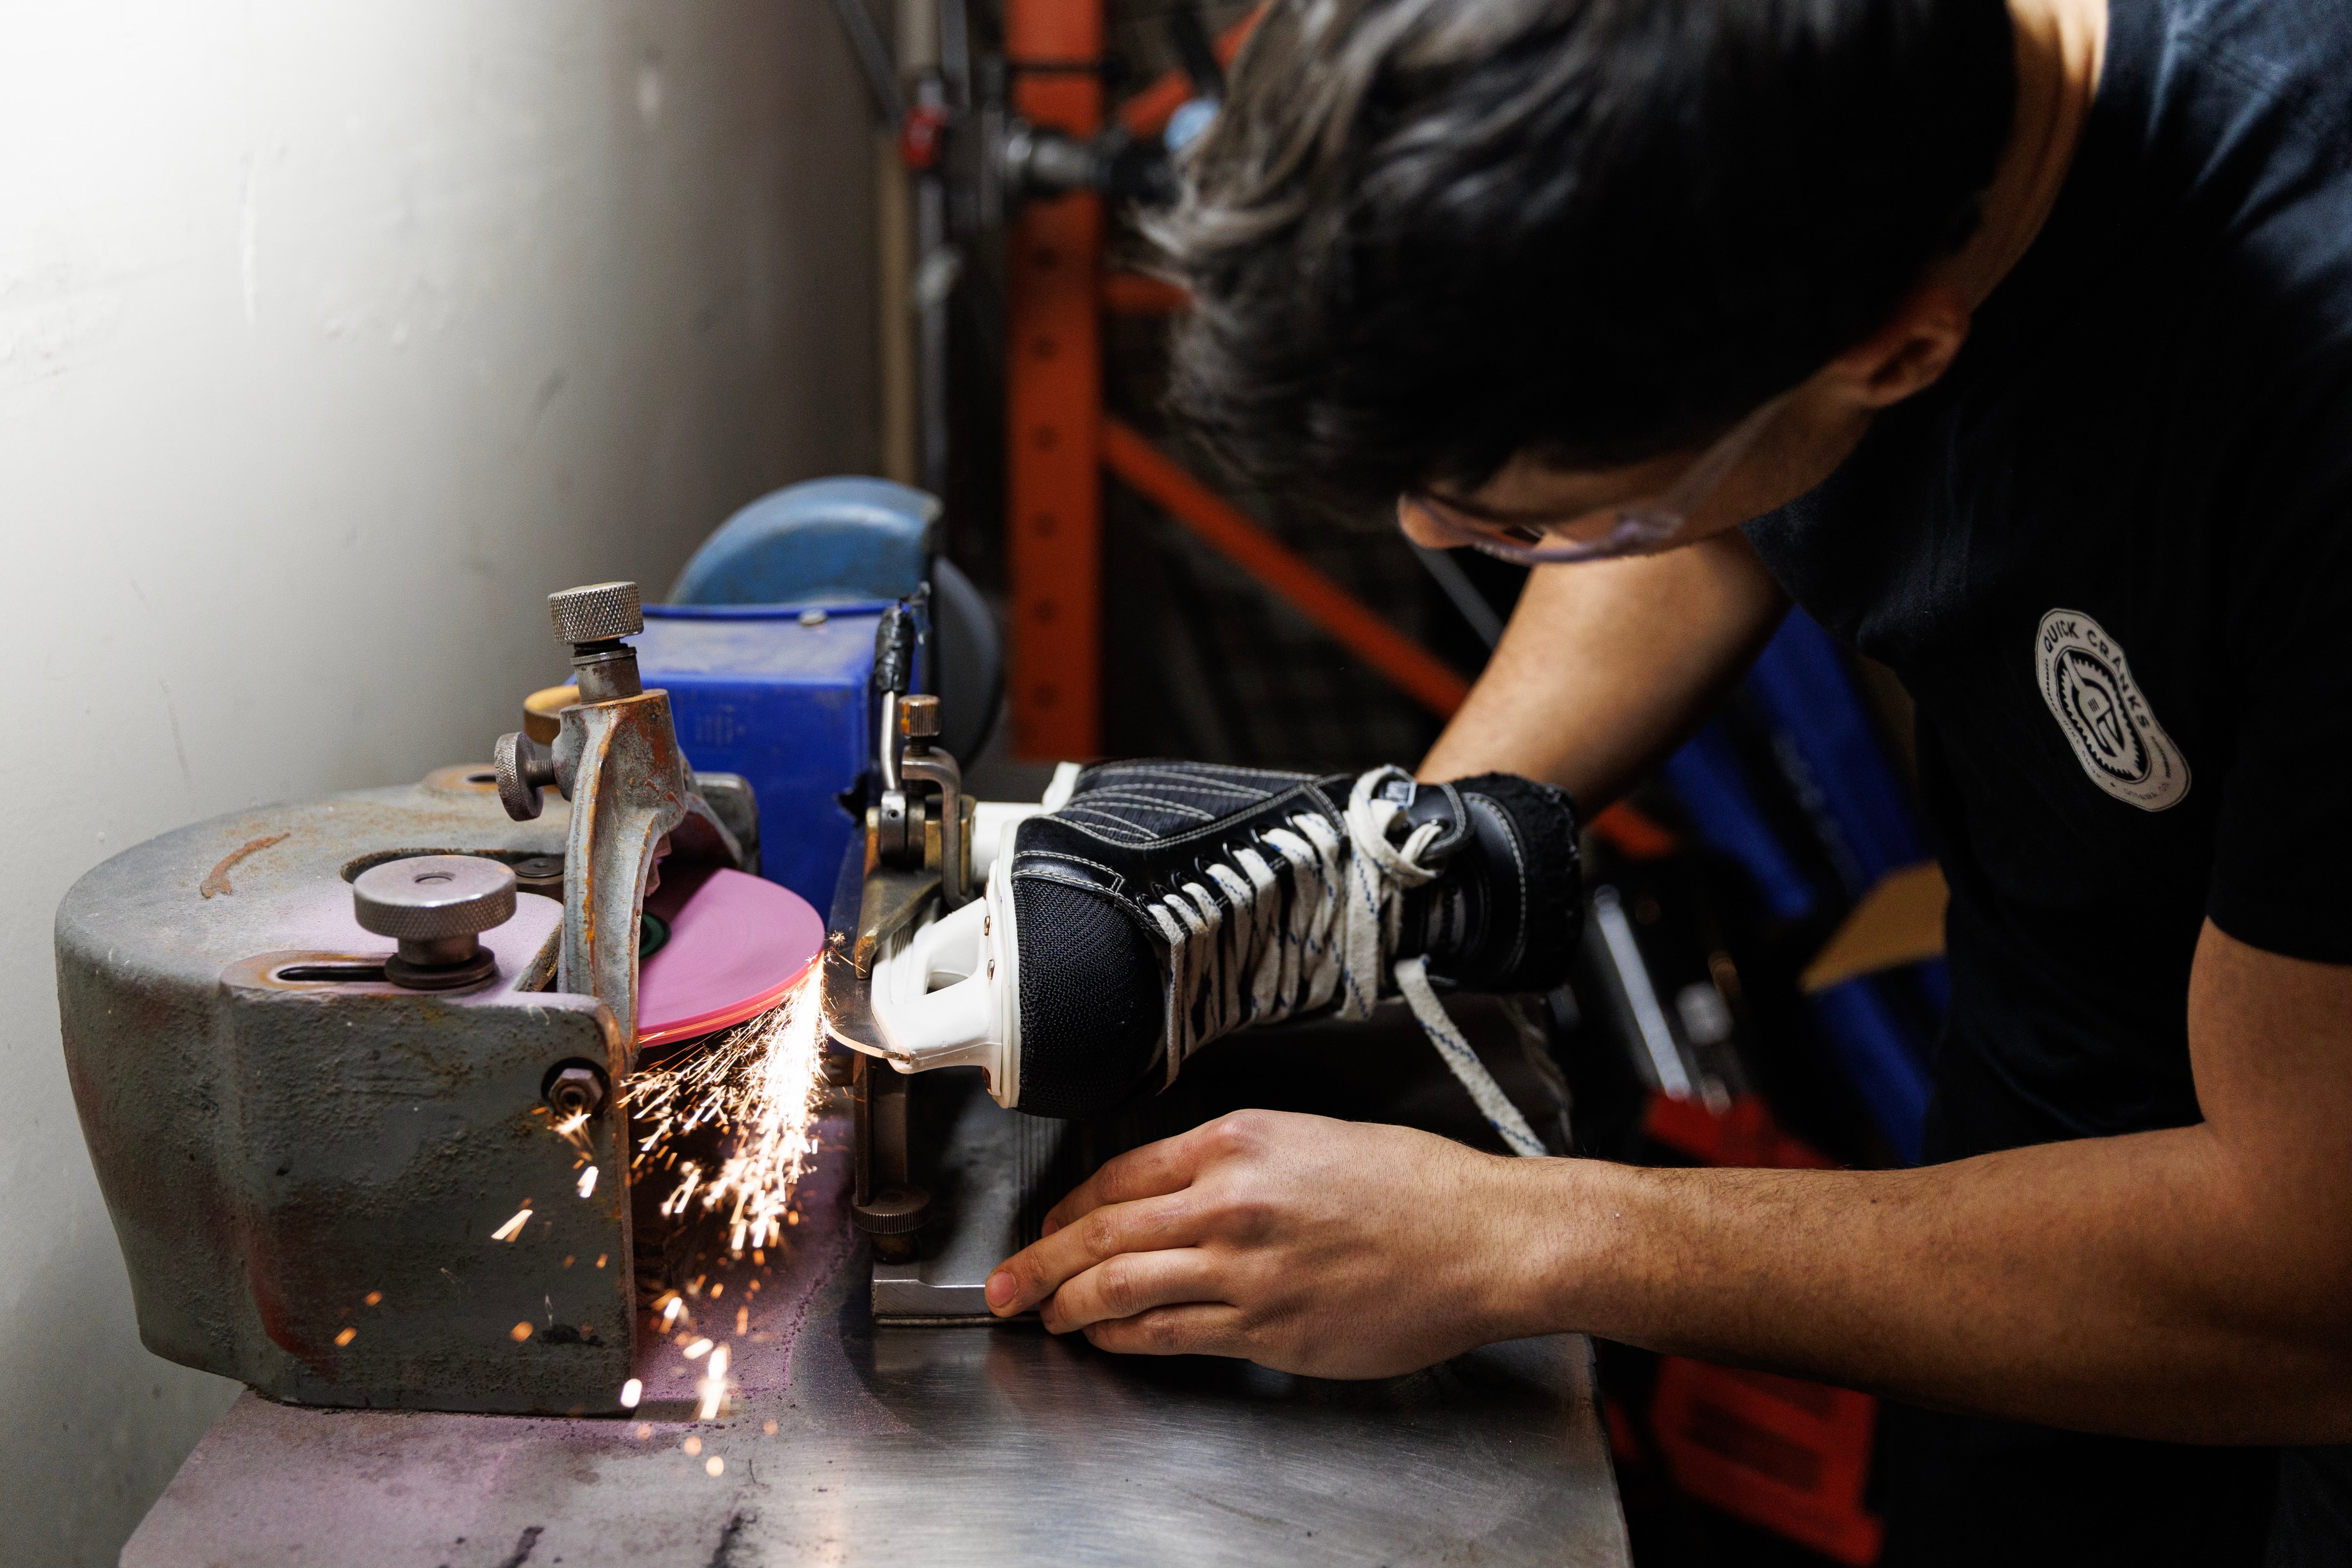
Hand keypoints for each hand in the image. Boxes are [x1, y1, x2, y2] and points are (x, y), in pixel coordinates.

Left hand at [983, 1109, 1561, 1377]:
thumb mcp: (1314, 1140)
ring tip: (1042, 1317)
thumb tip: (1182, 1191)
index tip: (1050, 1223)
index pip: (1121, 1173)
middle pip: (1103, 1230)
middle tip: (1003, 1284)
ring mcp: (1246, 1267)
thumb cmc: (1415, 1187)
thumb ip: (1241, 1162)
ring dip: (1069, 1304)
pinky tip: (1105, 1341)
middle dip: (1039, 1261)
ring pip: (1123, 1286)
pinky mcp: (1268, 1327)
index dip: (1071, 1205)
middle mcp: (1232, 1199)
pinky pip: (1170, 1334)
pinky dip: (1124, 1339)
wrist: (1481, 1238)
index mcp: (1241, 1141)